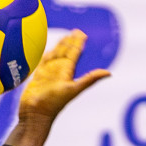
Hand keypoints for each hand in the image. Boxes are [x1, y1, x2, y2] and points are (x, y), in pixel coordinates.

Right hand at [6, 30, 110, 145]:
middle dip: (70, 41)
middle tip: (76, 31)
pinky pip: (42, 62)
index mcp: (68, 71)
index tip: (82, 33)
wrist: (35, 114)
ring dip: (60, 46)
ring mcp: (48, 73)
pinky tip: (48, 50)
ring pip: (55, 55)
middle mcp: (59, 70)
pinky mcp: (38, 76)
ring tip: (65, 37)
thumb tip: (109, 73)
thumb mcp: (74, 89)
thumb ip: (90, 79)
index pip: (74, 53)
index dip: (78, 42)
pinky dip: (46, 55)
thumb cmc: (54, 103)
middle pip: (65, 51)